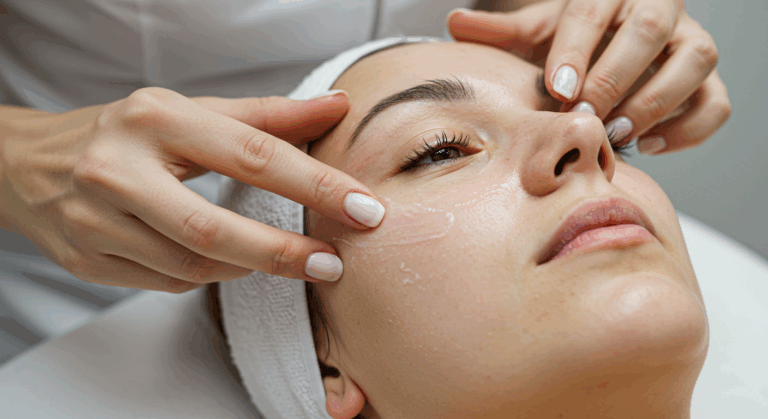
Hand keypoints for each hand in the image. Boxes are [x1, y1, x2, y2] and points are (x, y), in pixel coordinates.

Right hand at [0, 88, 380, 291]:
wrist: (29, 163)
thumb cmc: (127, 132)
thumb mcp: (192, 111)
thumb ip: (267, 116)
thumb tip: (337, 107)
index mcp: (156, 119)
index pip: (252, 154)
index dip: (316, 185)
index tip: (364, 209)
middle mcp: (119, 169)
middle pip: (213, 228)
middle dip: (284, 252)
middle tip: (335, 263)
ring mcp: (96, 221)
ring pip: (192, 266)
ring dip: (249, 267)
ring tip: (288, 259)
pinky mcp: (88, 261)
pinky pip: (169, 283)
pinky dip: (208, 275)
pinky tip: (225, 260)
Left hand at [448, 0, 730, 154]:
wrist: (608, 49)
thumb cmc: (571, 41)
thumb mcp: (536, 33)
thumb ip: (501, 32)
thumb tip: (455, 22)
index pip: (595, 10)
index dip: (576, 50)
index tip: (556, 89)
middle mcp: (658, 10)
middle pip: (649, 32)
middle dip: (613, 78)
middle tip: (581, 116)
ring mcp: (688, 44)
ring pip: (694, 62)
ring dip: (654, 102)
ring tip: (614, 134)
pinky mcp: (707, 82)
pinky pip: (715, 103)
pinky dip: (688, 129)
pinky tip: (646, 145)